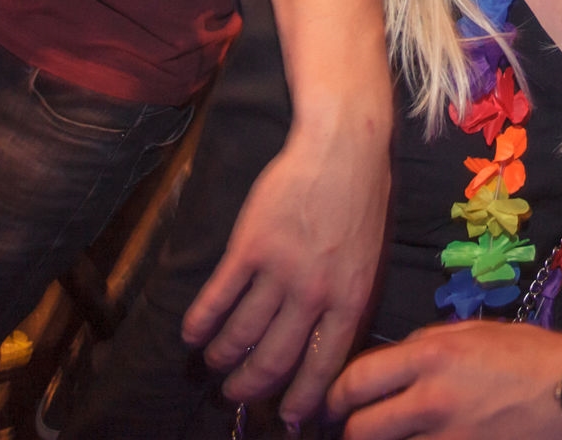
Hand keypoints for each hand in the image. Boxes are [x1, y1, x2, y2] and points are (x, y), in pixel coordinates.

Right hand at [183, 133, 387, 425]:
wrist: (342, 147)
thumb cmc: (361, 200)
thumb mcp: (370, 258)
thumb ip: (348, 302)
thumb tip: (329, 347)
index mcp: (350, 299)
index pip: (323, 365)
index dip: (301, 398)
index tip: (285, 416)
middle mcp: (315, 293)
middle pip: (274, 359)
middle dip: (250, 385)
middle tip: (236, 394)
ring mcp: (281, 270)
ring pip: (241, 334)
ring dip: (221, 356)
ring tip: (212, 362)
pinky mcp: (250, 246)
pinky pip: (219, 297)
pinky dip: (200, 322)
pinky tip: (191, 334)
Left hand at [327, 321, 561, 438]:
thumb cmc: (528, 354)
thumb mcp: (472, 332)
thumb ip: (425, 345)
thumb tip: (389, 364)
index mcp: (430, 357)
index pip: (356, 380)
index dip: (333, 397)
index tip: (331, 404)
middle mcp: (432, 399)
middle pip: (360, 430)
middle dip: (347, 431)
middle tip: (349, 429)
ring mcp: (448, 438)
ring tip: (382, 435)